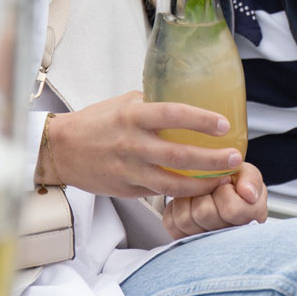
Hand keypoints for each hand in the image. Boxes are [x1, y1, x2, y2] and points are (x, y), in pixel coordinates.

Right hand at [47, 92, 244, 199]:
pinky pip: (160, 194)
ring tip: (223, 179)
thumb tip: (184, 101)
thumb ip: (152, 103)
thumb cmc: (94, 122)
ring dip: (202, 183)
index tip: (224, 125)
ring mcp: (130, 170)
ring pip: (173, 183)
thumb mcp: (123, 103)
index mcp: (133, 117)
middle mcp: (132, 144)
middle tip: (234, 157)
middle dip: (212, 159)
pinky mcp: (128, 190)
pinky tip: (198, 189)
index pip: (174, 115)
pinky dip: (181, 192)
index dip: (202, 120)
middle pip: (180, 155)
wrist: (61, 150)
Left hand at [162, 162, 266, 238]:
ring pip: (184, 219)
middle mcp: (227, 239)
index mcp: (249, 221)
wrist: (219, 189)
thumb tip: (247, 194)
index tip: (227, 183)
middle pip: (203, 213)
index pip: (231, 210)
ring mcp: (204, 242)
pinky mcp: (183, 240)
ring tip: (200, 195)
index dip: (224, 190)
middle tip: (212, 188)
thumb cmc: (233, 182)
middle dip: (204, 192)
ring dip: (188, 199)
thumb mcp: (247, 174)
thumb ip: (251, 179)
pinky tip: (189, 202)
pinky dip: (175, 206)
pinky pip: (170, 221)